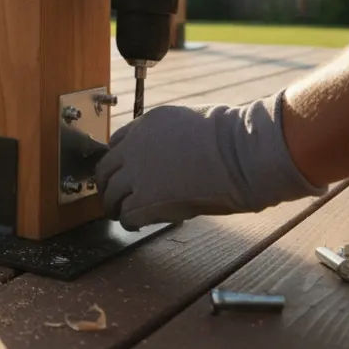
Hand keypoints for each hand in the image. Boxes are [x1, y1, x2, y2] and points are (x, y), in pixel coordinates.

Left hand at [96, 91, 326, 230]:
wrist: (243, 154)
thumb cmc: (231, 138)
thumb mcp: (188, 123)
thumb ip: (167, 137)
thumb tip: (166, 153)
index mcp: (145, 125)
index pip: (115, 144)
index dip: (118, 162)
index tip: (122, 172)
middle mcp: (134, 148)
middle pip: (105, 171)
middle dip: (108, 185)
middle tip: (114, 197)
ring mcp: (137, 175)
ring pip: (111, 195)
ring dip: (115, 206)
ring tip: (121, 214)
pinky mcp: (145, 201)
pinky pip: (126, 215)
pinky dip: (129, 222)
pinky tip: (136, 224)